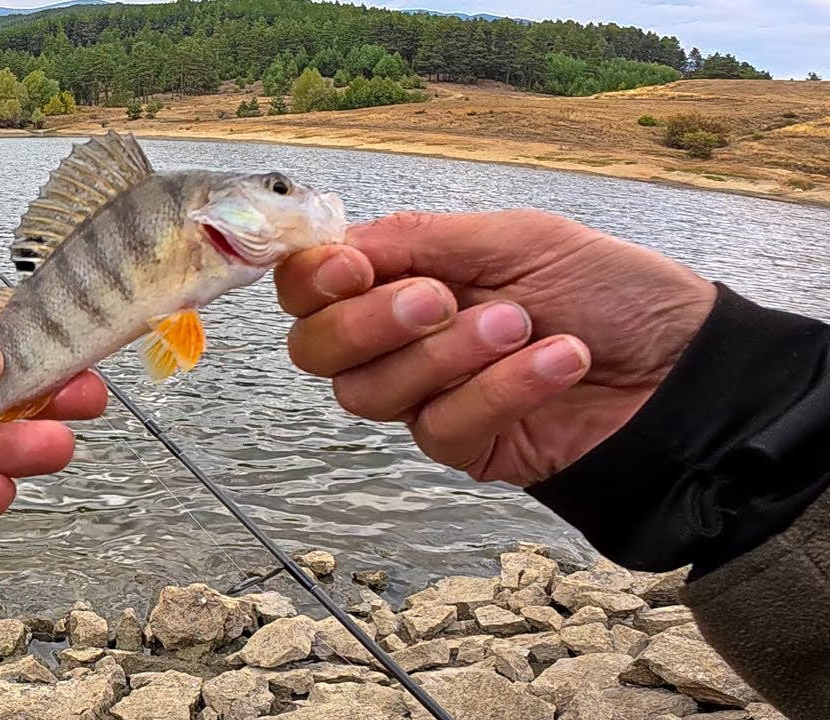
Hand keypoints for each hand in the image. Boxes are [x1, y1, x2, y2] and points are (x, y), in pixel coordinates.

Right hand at [275, 210, 716, 486]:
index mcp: (401, 278)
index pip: (309, 289)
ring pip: (369, 394)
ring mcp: (426, 396)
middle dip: (368, 323)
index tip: (354, 269)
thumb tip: (338, 246)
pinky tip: (557, 360)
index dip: (313, 282)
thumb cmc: (607, 288)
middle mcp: (398, 340)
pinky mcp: (463, 444)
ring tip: (520, 325)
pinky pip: (441, 427)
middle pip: (316, 350)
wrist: (682, 367)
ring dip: (444, 356)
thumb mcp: (513, 238)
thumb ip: (419, 239)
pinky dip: (501, 389)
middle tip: (438, 300)